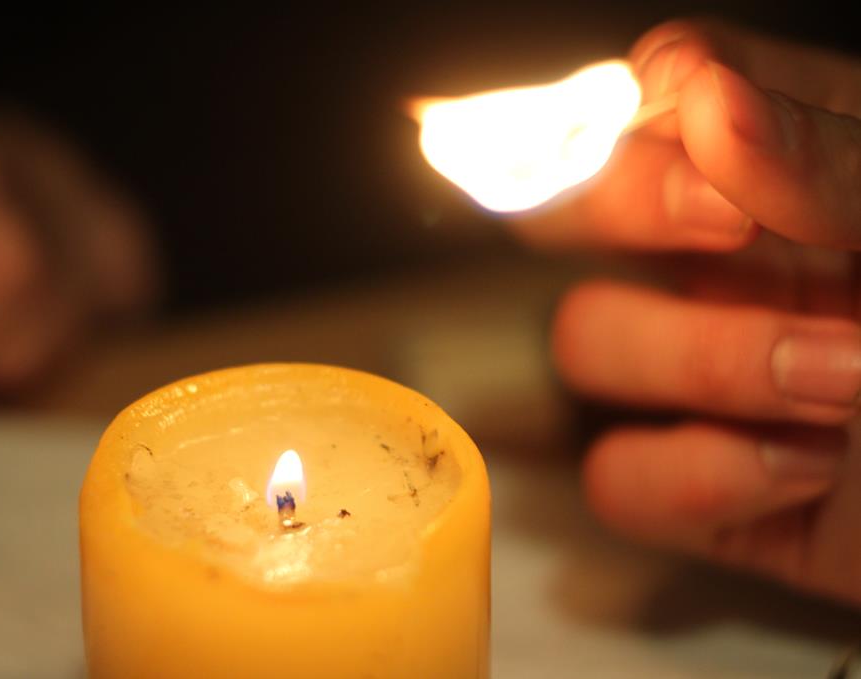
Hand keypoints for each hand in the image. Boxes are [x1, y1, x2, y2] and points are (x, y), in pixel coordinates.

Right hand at [526, 20, 860, 605]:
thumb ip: (832, 159)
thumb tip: (708, 98)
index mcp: (795, 167)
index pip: (662, 91)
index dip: (652, 110)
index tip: (722, 137)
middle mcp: (732, 263)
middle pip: (576, 206)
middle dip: (625, 211)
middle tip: (728, 229)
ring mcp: (710, 376)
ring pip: (587, 342)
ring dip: (704, 361)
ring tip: (840, 382)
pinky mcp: (711, 489)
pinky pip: (619, 478)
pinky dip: (698, 480)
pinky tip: (805, 471)